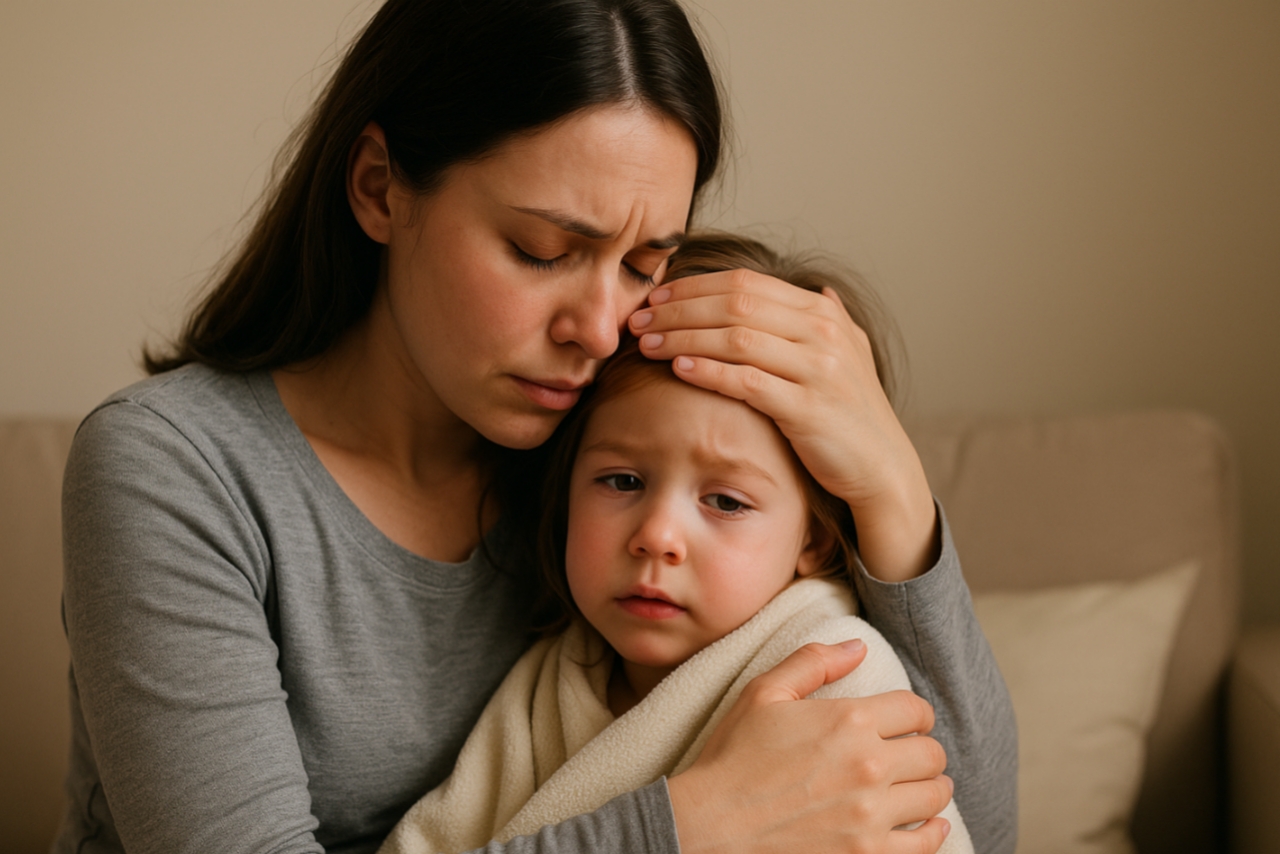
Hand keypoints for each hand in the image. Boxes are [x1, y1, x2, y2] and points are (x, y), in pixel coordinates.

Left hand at [630, 271, 937, 580]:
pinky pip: (748, 381)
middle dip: (679, 309)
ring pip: (736, 337)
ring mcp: (818, 369)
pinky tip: (678, 369)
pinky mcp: (808, 408)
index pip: (746, 282)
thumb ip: (825, 322)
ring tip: (647, 344)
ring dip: (684, 337)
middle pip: (735, 303)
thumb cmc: (851, 414)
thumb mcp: (847, 355)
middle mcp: (822, 332)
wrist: (882, 468)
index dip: (694, 286)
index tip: (655, 297)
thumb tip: (819, 291)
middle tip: (638, 320)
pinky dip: (709, 371)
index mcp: (822, 312)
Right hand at [667, 641, 952, 853]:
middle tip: (908, 754)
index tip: (907, 722)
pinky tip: (927, 824)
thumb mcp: (763, 694)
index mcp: (849, 720)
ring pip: (935, 795)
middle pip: (931, 753)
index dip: (915, 713)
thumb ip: (813, 663)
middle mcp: (869, 765)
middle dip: (922, 749)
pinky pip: (926, 844)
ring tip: (917, 786)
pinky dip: (934, 832)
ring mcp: (871, 815)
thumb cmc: (731, 757)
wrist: (710, 825)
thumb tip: (858, 647)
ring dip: (930, 787)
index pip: (916, 710)